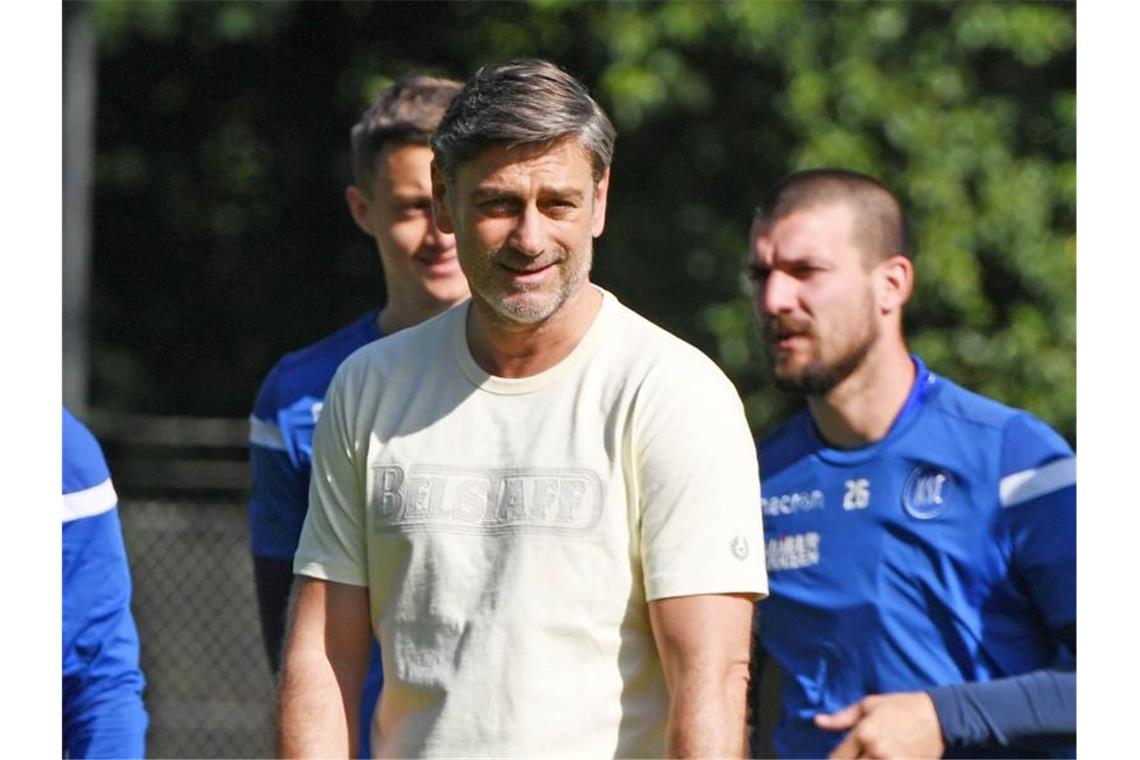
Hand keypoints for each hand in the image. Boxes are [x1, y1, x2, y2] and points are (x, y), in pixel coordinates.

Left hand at [814, 692, 944, 758]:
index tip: (837, 758)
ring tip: (866, 758)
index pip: (837, 758)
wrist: (938, 718)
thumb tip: (817, 722)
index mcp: (864, 733)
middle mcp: (877, 751)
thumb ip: (841, 718)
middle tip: (854, 756)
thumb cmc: (901, 707)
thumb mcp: (868, 705)